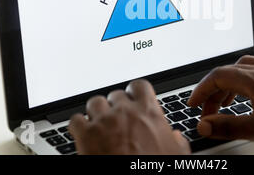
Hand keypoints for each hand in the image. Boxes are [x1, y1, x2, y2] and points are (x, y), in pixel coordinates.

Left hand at [69, 79, 190, 154]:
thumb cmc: (154, 170)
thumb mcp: (177, 156)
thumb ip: (177, 141)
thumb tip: (176, 138)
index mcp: (148, 112)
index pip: (139, 86)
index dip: (134, 92)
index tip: (133, 100)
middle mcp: (124, 112)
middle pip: (115, 95)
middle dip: (115, 106)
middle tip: (118, 121)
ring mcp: (103, 122)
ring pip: (94, 103)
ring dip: (97, 113)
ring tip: (100, 125)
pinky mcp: (85, 135)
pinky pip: (76, 120)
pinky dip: (79, 126)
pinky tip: (84, 135)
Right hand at [188, 56, 253, 140]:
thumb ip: (227, 126)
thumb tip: (205, 125)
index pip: (218, 76)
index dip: (202, 90)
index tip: (194, 104)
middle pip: (229, 72)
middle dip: (215, 90)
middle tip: (208, 110)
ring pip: (245, 69)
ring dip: (230, 85)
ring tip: (227, 103)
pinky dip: (247, 82)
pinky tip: (252, 97)